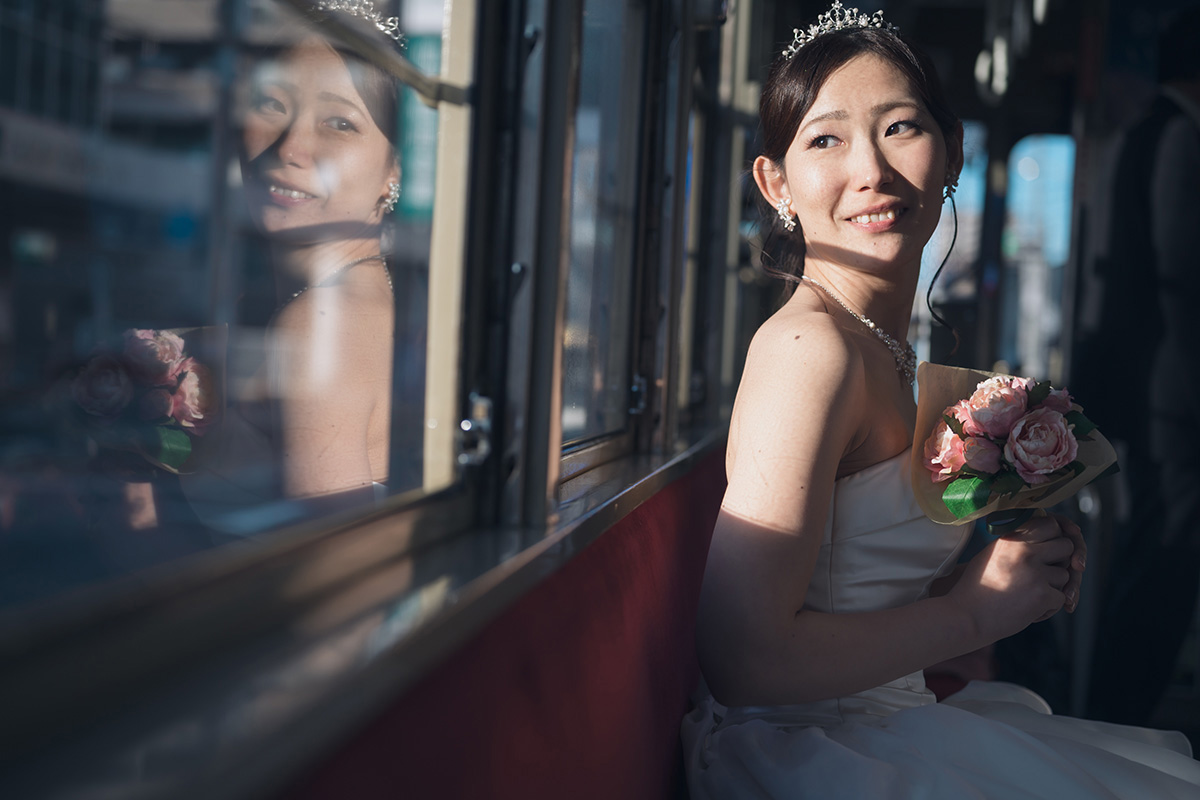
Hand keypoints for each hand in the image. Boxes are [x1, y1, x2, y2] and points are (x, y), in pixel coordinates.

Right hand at [951, 513, 1082, 642]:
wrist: (966, 616)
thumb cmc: (978, 587)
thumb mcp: (993, 554)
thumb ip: (1017, 543)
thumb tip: (1047, 537)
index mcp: (1011, 539)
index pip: (1050, 524)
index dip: (1053, 538)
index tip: (1046, 551)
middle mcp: (1024, 551)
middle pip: (1066, 546)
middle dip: (1060, 561)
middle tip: (1044, 575)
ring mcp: (1034, 572)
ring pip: (1065, 575)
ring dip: (1053, 588)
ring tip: (1029, 597)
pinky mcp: (1042, 594)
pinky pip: (1061, 598)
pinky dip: (1048, 608)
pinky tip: (1029, 611)